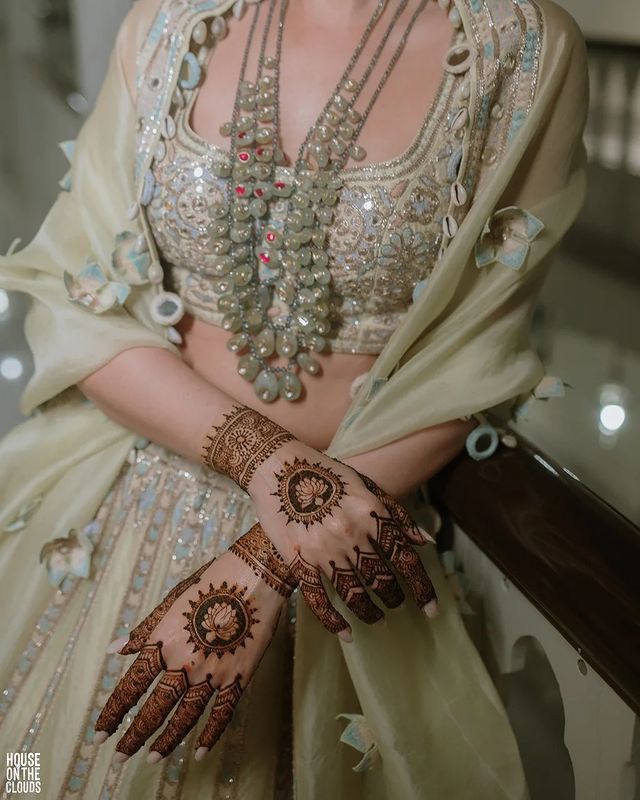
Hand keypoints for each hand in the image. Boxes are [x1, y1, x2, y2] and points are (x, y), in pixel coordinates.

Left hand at [93, 524, 293, 762]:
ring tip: (152, 758)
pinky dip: (211, 735)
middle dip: (135, 736)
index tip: (100, 734)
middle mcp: (185, 661)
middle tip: (121, 756)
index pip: (131, 686)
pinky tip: (200, 752)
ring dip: (166, 741)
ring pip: (185, 718)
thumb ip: (145, 630)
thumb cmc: (212, 580)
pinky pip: (222, 714)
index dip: (114, 712)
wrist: (255, 573)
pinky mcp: (239, 676)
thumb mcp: (173, 600)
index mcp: (164, 641)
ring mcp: (213, 672)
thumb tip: (114, 650)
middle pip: (154, 709)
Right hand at [201, 405, 437, 640]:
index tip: (432, 610)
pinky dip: (334, 621)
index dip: (422, 588)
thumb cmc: (326, 474)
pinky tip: (346, 633)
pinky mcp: (299, 560)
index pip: (405, 560)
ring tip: (377, 618)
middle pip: (381, 579)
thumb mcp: (366, 486)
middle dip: (394, 597)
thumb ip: (397, 515)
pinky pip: (319, 600)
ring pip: (354, 593)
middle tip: (396, 602)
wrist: (277, 468)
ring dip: (370, 611)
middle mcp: (351, 534)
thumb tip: (424, 542)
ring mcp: (323, 549)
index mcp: (371, 514)